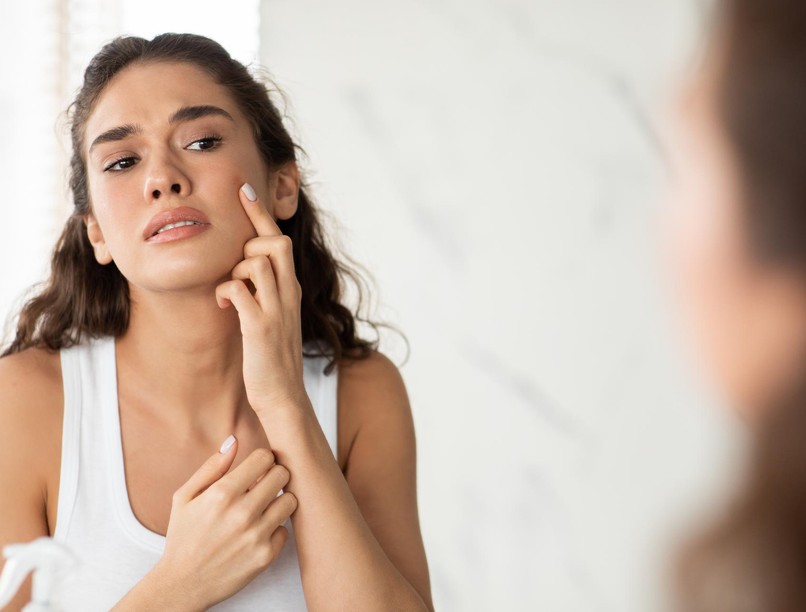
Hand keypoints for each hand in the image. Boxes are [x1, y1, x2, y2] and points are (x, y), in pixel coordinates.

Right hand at [156, 437, 296, 609]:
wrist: (182, 584)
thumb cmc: (184, 537)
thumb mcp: (185, 497)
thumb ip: (212, 466)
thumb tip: (234, 440)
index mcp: (222, 494)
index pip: (264, 457)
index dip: (261, 460)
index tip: (256, 468)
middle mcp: (242, 513)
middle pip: (282, 474)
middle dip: (273, 476)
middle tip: (263, 485)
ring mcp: (256, 536)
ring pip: (290, 500)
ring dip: (279, 500)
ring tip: (264, 506)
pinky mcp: (266, 556)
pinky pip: (286, 529)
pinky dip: (275, 528)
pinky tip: (259, 531)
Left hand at [215, 183, 307, 417]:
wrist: (283, 397)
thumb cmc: (272, 358)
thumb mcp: (272, 318)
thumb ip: (263, 293)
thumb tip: (241, 272)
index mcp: (291, 289)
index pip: (279, 240)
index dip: (260, 213)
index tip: (244, 189)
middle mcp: (289, 294)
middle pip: (275, 242)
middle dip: (250, 237)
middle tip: (234, 256)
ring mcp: (277, 310)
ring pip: (256, 262)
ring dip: (236, 268)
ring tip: (230, 291)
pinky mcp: (261, 328)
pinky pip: (239, 290)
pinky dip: (226, 290)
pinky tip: (223, 304)